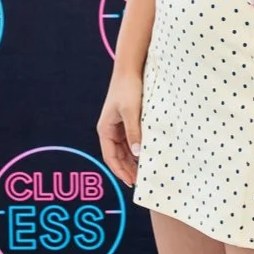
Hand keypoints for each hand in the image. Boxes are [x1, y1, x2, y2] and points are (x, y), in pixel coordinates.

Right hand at [97, 72, 142, 186]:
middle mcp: (110, 130)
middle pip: (118, 156)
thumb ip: (134, 132)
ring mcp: (119, 126)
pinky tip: (147, 156)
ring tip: (145, 173)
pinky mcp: (128, 121)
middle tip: (141, 182)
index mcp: (105, 130)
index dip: (120, 171)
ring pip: (125, 150)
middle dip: (128, 169)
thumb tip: (136, 153)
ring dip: (133, 161)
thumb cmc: (128, 89)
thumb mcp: (131, 112)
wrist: (130, 70)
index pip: (111, 157)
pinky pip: (131, 141)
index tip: (131, 183)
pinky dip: (138, 150)